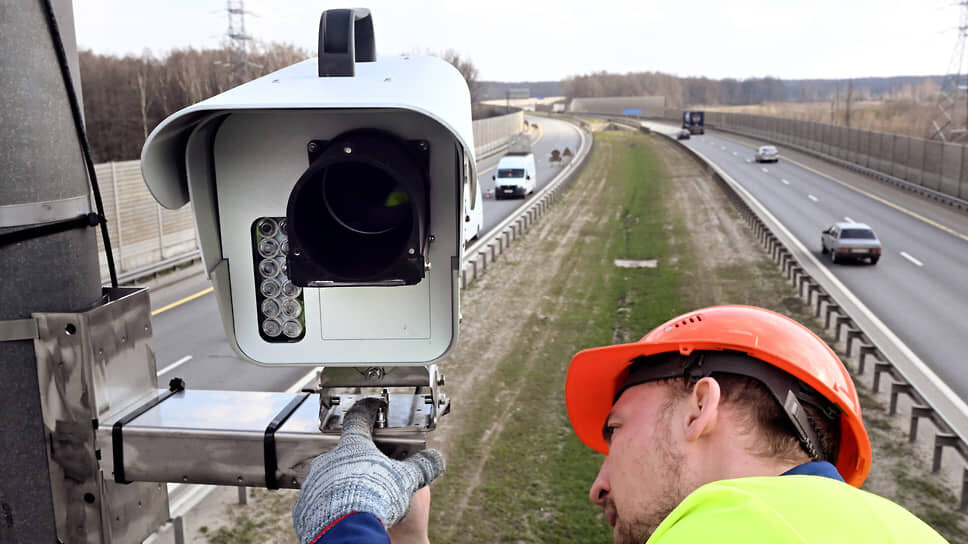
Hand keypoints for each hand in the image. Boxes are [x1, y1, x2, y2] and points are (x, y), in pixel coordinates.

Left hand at [292, 397, 444, 543]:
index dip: (366, 411)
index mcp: (354, 446)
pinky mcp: (304, 506)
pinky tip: (343, 513)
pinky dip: (329, 504)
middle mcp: (329, 459)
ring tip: (359, 497)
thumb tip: (436, 460)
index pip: (358, 419)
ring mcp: (314, 482)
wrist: (345, 531)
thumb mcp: (406, 480)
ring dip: (342, 483)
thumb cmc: (375, 499)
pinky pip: (318, 500)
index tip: (370, 407)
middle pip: (344, 452)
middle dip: (358, 459)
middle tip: (373, 471)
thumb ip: (421, 467)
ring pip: (329, 476)